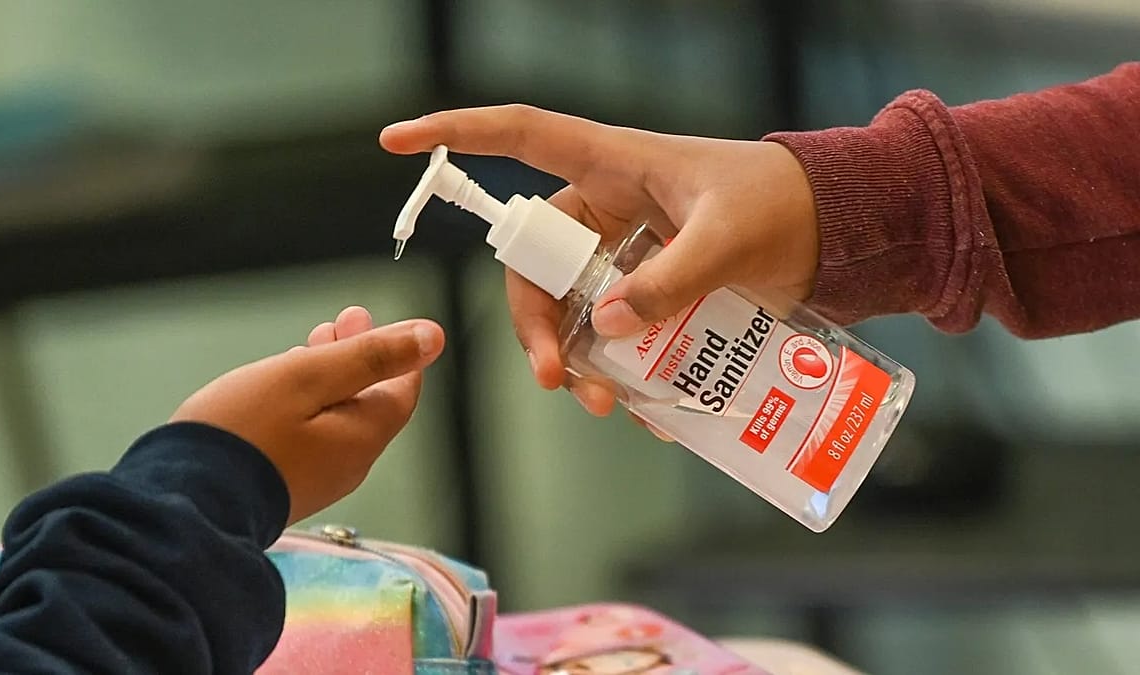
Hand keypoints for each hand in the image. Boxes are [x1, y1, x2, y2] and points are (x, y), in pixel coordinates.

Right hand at [171, 306, 444, 523]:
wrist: (183, 501)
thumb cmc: (243, 434)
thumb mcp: (310, 378)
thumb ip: (372, 356)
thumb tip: (432, 338)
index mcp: (363, 437)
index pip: (402, 389)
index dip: (394, 349)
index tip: (368, 315)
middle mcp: (348, 465)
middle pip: (369, 403)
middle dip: (358, 356)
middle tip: (341, 320)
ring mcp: (316, 481)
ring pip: (337, 419)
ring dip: (330, 378)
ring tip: (311, 345)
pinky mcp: (284, 488)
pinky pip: (310, 440)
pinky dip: (307, 406)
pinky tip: (283, 390)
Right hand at [380, 105, 817, 422]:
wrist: (838, 229)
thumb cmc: (785, 203)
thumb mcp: (729, 237)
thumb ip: (671, 279)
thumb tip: (608, 327)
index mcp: (612, 164)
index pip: (518, 135)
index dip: (455, 133)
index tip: (395, 142)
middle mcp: (607, 207)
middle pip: (536, 262)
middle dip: (536, 323)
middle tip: (556, 377)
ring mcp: (627, 251)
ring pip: (572, 307)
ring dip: (577, 358)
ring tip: (603, 406)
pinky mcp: (653, 289)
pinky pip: (614, 331)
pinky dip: (619, 369)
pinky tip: (642, 408)